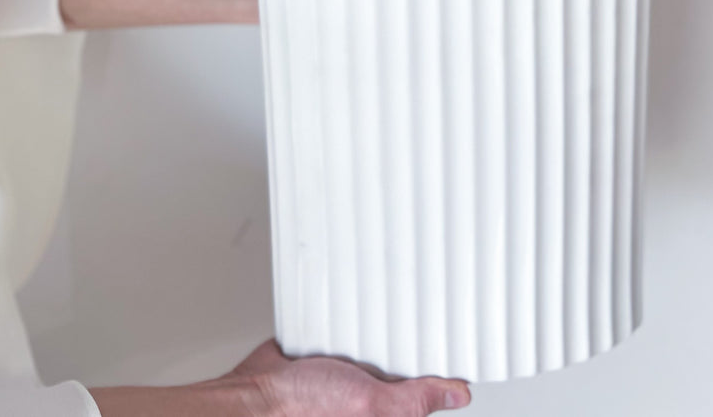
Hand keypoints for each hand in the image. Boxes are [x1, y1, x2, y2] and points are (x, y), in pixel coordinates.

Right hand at [89, 339, 470, 416]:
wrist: (256, 392)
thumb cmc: (303, 408)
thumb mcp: (370, 404)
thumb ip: (412, 401)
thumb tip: (456, 395)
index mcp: (384, 413)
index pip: (423, 390)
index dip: (439, 370)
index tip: (453, 344)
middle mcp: (368, 397)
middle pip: (401, 364)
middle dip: (405, 342)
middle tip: (410, 315)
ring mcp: (347, 375)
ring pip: (375, 344)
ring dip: (376, 325)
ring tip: (381, 305)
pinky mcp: (327, 356)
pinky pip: (347, 331)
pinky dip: (349, 319)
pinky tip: (351, 307)